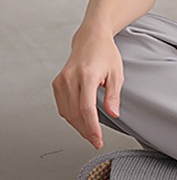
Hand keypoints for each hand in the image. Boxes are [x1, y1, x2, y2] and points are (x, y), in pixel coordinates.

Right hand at [52, 26, 123, 148]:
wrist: (90, 39)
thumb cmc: (105, 53)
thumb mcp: (117, 73)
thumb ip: (113, 95)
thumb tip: (113, 114)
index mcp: (87, 75)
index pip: (86, 108)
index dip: (91, 127)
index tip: (97, 139)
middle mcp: (71, 78)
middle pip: (75, 113)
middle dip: (86, 130)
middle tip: (96, 141)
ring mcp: (61, 81)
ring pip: (67, 112)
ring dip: (78, 126)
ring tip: (90, 133)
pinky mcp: (57, 83)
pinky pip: (62, 106)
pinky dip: (71, 116)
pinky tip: (80, 121)